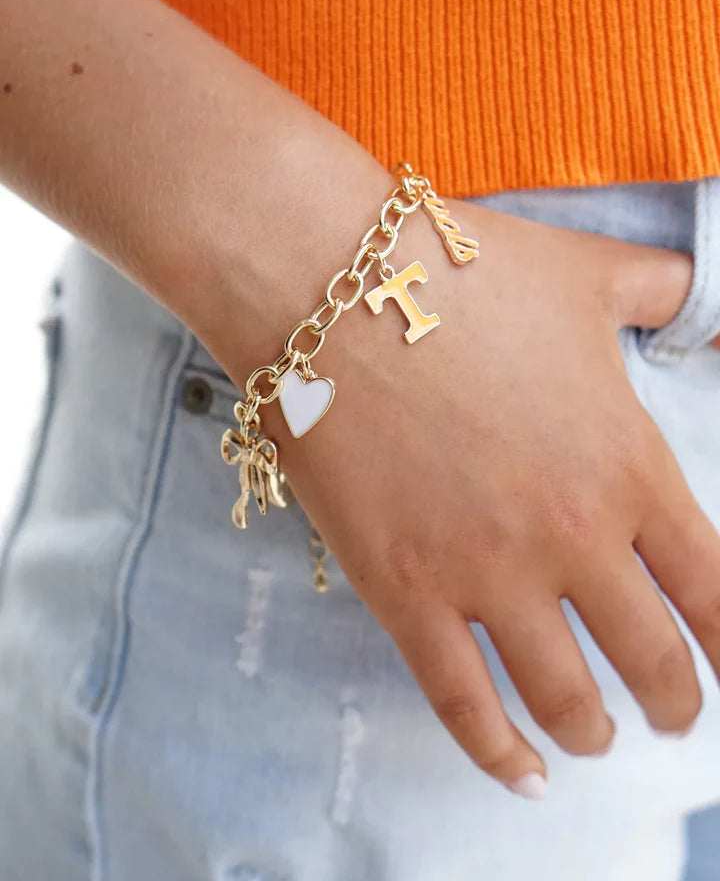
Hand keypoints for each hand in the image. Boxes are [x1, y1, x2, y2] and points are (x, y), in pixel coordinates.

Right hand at [217, 201, 719, 795]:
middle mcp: (571, 537)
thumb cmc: (462, 273)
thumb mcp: (589, 272)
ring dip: (593, 731)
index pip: (715, 589)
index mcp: (628, 466)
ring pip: (565, 698)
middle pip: (651, 661)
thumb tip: (715, 307)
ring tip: (596, 735)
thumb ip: (669, 292)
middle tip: (671, 712)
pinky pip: (460, 702)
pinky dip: (497, 754)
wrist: (329, 285)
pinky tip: (521, 772)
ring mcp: (485, 573)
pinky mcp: (404, 591)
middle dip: (672, 701)